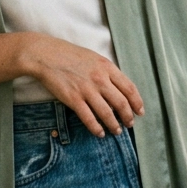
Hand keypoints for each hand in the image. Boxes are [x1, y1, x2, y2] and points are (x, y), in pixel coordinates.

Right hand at [24, 33, 144, 137]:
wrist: (46, 55)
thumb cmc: (69, 55)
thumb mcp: (94, 58)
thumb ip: (106, 71)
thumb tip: (118, 87)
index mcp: (107, 67)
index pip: (129, 88)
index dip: (137, 102)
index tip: (140, 111)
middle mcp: (100, 79)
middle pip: (121, 103)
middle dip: (128, 116)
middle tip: (129, 124)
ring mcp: (87, 90)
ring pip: (107, 113)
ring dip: (114, 125)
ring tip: (117, 131)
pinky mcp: (73, 99)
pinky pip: (89, 118)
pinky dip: (96, 128)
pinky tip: (99, 133)